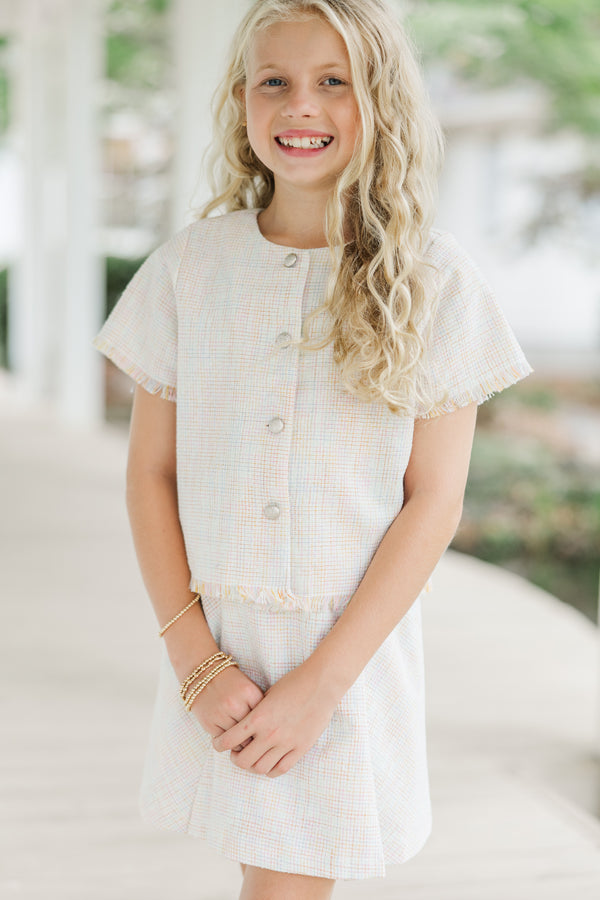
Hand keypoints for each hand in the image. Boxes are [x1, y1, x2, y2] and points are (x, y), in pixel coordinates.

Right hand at [189, 664, 263, 749]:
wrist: (203, 675)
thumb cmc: (232, 683)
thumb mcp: (249, 688)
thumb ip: (260, 706)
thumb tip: (267, 733)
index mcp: (249, 692)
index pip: (264, 718)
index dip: (265, 725)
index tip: (264, 727)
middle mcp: (235, 703)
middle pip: (252, 732)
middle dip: (253, 737)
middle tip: (253, 737)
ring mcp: (220, 714)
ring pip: (238, 741)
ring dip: (241, 742)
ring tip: (241, 736)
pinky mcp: (209, 723)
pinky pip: (223, 741)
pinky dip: (227, 740)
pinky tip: (228, 734)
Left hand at [211, 662, 339, 777]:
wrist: (321, 684)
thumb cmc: (294, 683)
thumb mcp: (267, 695)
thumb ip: (255, 712)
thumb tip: (244, 725)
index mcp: (258, 718)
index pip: (229, 740)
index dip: (219, 745)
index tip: (219, 744)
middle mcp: (269, 734)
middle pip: (243, 761)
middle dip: (235, 759)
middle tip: (236, 753)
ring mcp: (286, 743)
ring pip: (261, 768)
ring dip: (252, 766)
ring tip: (253, 758)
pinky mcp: (301, 748)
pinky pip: (281, 768)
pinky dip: (271, 770)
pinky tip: (269, 762)